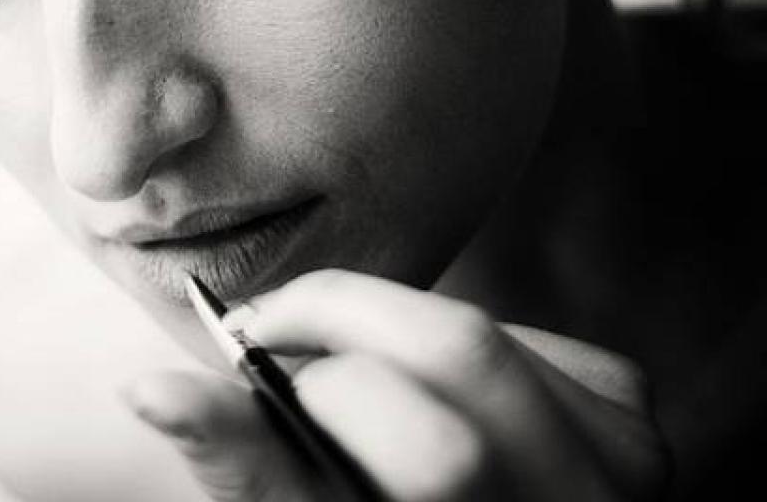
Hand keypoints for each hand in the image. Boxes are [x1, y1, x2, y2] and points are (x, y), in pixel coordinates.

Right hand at [121, 270, 669, 500]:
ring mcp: (626, 464)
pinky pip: (524, 333)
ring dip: (388, 329)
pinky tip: (425, 384)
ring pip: (487, 330)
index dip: (321, 379)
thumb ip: (243, 463)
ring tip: (344, 368)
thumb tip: (149, 387)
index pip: (437, 452)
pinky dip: (449, 340)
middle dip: (341, 315)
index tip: (247, 344)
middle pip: (461, 350)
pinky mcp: (630, 411)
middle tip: (278, 330)